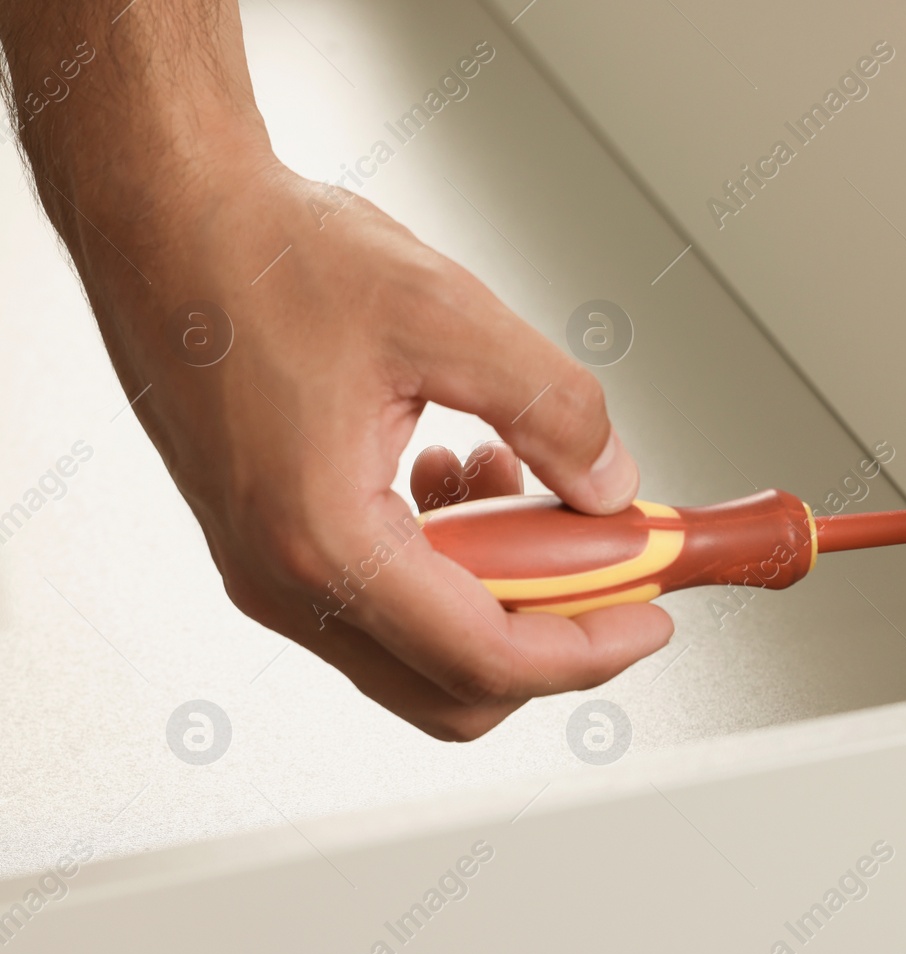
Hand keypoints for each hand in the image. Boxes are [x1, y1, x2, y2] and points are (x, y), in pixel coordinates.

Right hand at [127, 161, 672, 738]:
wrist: (164, 219)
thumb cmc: (264, 257)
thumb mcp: (448, 317)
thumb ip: (552, 413)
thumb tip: (611, 488)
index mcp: (323, 542)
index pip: (484, 660)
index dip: (587, 649)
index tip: (647, 616)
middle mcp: (285, 580)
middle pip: (452, 688)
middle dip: (548, 635)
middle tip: (603, 562)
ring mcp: (270, 570)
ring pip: (419, 648)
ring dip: (496, 588)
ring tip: (519, 484)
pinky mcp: (271, 544)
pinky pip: (381, 600)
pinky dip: (448, 562)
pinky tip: (461, 470)